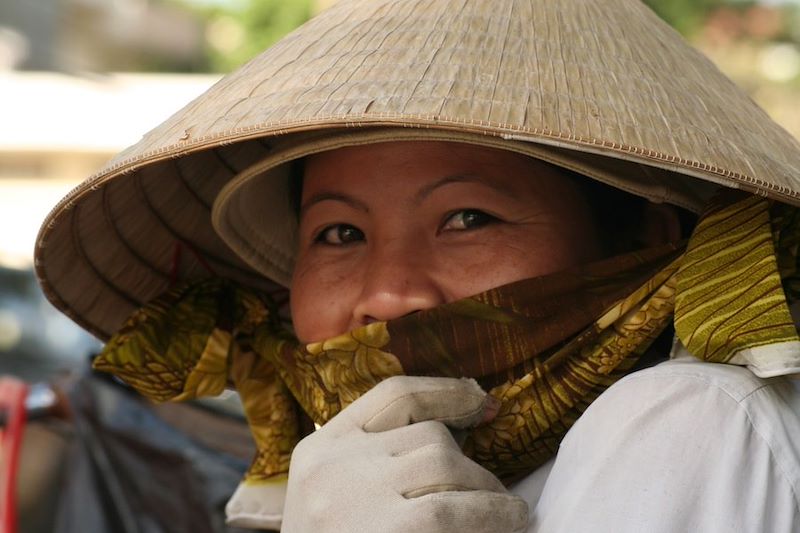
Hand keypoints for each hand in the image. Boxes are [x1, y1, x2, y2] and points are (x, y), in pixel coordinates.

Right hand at [281, 376, 528, 531]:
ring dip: (484, 486)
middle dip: (468, 462)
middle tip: (489, 492)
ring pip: (446, 460)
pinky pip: (456, 506)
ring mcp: (356, 497)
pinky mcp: (392, 530)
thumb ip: (381, 462)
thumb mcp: (336, 500)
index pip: (391, 396)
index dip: (444, 391)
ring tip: (504, 513)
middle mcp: (334, 466)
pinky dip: (494, 511)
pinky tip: (512, 522)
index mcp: (317, 451)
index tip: (481, 400)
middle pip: (427, 434)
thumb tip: (471, 416)